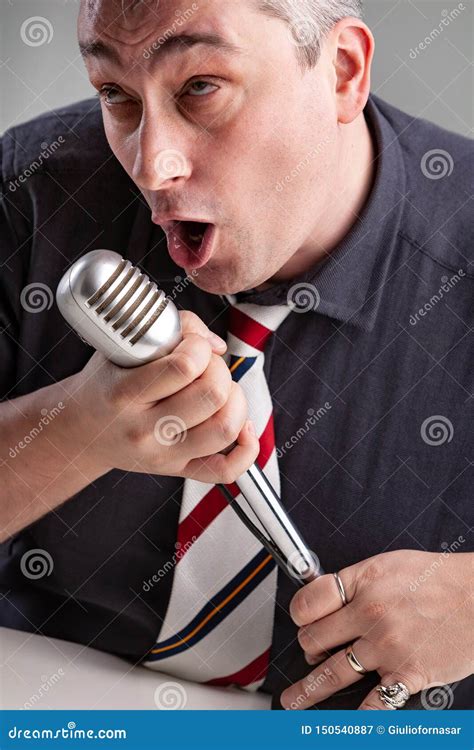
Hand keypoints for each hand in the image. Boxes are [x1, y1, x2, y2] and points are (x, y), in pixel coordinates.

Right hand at [64, 310, 258, 483]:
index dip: (200, 346)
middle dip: (220, 370)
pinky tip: (241, 424)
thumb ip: (172, 329)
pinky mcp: (178, 470)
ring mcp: (164, 455)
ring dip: (236, 400)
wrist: (81, 431)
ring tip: (220, 389)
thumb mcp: (122, 347)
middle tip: (206, 366)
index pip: (184, 366)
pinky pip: (225, 470)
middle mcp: (144, 430)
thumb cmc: (106, 384)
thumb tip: (216, 345)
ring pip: (225, 429)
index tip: (192, 344)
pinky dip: (246, 448)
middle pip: (211, 396)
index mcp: (125, 394)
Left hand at [280, 550, 472, 709]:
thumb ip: (357, 582)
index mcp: (363, 581)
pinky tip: (342, 725)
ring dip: (308, 690)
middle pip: (315, 638)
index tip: (300, 620)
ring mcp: (387, 646)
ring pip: (332, 672)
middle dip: (308, 648)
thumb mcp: (390, 565)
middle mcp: (370, 612)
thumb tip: (330, 600)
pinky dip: (356, 719)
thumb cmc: (441, 579)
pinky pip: (373, 703)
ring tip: (294, 701)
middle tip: (310, 654)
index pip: (310, 600)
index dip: (300, 613)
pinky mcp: (407, 673)